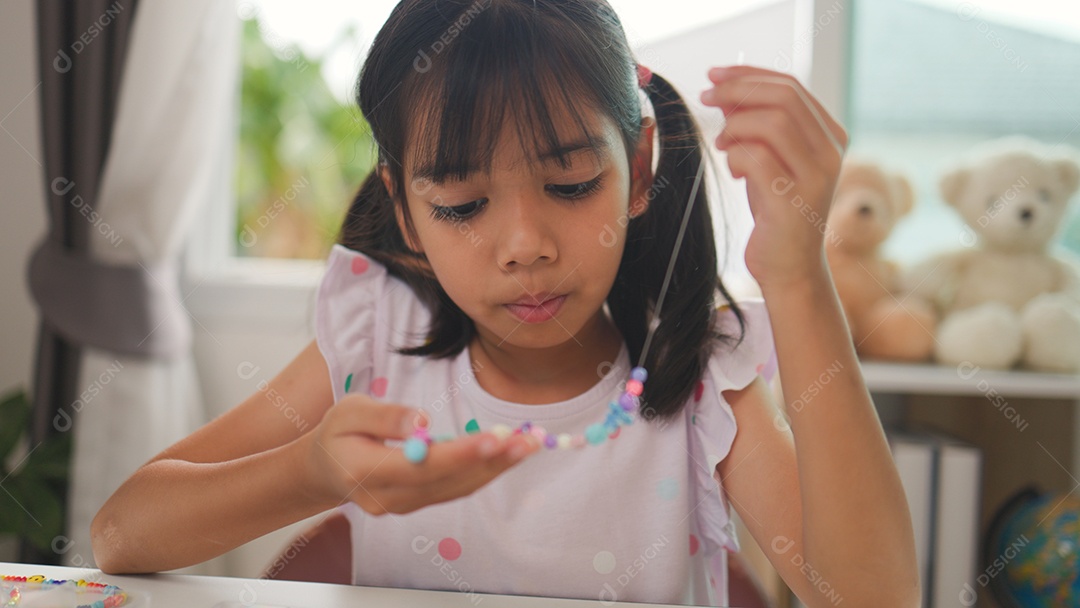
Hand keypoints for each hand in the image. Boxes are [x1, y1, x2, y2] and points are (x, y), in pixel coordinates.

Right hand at [302, 394, 537, 514]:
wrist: (325, 470)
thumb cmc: (337, 433)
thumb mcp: (349, 411)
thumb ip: (385, 416)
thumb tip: (422, 420)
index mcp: (365, 473)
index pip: (420, 467)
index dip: (459, 454)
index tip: (494, 438)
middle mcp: (388, 499)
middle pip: (447, 482)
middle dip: (491, 460)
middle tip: (527, 440)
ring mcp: (405, 506)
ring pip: (457, 488)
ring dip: (496, 467)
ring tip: (529, 443)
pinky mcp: (420, 502)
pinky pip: (456, 488)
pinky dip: (484, 470)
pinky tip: (509, 453)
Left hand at [699, 65, 847, 289]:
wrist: (789, 267)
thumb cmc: (776, 212)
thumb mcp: (770, 161)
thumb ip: (757, 127)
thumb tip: (725, 93)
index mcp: (830, 136)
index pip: (792, 87)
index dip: (749, 75)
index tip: (715, 76)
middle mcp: (831, 153)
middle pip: (784, 98)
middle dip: (737, 91)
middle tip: (706, 98)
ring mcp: (816, 177)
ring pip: (773, 123)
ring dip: (735, 127)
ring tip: (723, 144)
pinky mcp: (793, 201)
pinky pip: (758, 159)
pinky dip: (736, 157)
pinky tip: (734, 171)